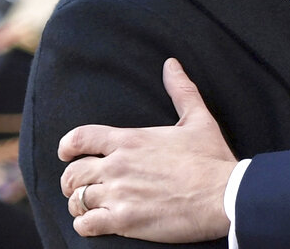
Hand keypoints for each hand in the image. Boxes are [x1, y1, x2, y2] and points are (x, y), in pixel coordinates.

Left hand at [58, 57, 236, 241]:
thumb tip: (171, 64)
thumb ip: (181, 90)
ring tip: (91, 206)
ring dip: (80, 203)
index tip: (66, 153)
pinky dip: (86, 224)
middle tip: (81, 185)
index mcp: (131, 140)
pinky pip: (86, 225)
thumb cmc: (211, 157)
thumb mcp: (198, 119)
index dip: (67, 146)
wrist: (223, 194)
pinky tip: (97, 222)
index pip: (80, 138)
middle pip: (72, 173)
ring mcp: (119, 194)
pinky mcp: (124, 220)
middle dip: (72, 180)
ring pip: (77, 200)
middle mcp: (118, 165)